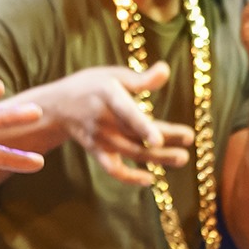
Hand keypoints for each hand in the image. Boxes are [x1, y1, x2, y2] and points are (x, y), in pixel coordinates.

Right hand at [0, 65, 194, 186]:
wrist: (59, 106)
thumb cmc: (91, 86)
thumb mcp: (113, 75)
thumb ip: (141, 79)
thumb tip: (166, 70)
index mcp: (108, 96)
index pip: (127, 113)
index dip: (143, 127)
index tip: (159, 139)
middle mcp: (103, 120)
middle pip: (136, 134)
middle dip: (164, 139)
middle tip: (189, 138)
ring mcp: (99, 139)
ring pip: (131, 153)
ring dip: (157, 158)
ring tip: (182, 157)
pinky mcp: (97, 152)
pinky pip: (113, 170)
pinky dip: (130, 178)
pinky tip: (150, 179)